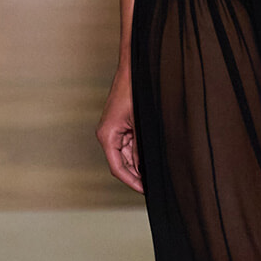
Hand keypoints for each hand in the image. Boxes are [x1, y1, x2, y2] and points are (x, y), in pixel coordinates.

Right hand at [96, 63, 142, 192]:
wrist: (134, 71)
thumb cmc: (134, 92)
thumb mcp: (140, 124)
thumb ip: (140, 148)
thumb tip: (143, 168)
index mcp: (107, 136)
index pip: (117, 168)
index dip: (131, 181)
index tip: (144, 190)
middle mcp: (107, 135)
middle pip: (120, 164)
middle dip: (136, 175)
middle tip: (152, 186)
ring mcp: (114, 131)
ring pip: (125, 156)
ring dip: (138, 165)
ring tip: (153, 175)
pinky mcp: (121, 126)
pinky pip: (129, 145)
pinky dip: (138, 153)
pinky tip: (150, 160)